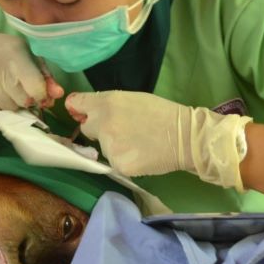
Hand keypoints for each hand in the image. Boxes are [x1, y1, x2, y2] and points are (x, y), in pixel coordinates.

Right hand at [0, 32, 62, 109]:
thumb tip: (58, 95)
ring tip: (6, 87)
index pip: (35, 87)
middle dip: (28, 98)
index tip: (40, 92)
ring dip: (13, 102)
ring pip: (10, 108)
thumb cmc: (2, 50)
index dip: (41, 94)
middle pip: (24, 101)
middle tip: (21, 86)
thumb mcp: (26, 53)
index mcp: (15, 56)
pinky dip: (0, 105)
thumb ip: (44, 74)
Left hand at [66, 91, 251, 190]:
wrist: (186, 137)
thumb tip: (83, 111)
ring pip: (101, 147)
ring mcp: (109, 146)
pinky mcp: (118, 165)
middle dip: (98, 129)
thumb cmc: (161, 113)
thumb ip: (106, 104)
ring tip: (137, 142)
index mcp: (107, 103)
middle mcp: (103, 124)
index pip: (77, 104)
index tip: (81, 113)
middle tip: (122, 130)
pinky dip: (123, 159)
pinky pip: (113, 162)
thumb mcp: (132, 98)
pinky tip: (139, 154)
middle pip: (86, 128)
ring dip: (113, 145)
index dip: (79, 109)